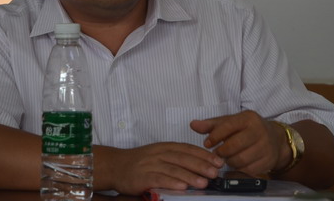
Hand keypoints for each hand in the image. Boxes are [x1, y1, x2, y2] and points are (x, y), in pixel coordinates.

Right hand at [104, 142, 223, 194]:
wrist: (115, 165)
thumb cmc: (140, 163)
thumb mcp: (159, 155)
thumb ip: (176, 159)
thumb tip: (200, 167)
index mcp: (165, 147)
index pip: (188, 149)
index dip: (204, 155)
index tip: (218, 161)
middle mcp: (159, 153)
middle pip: (184, 158)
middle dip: (202, 165)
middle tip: (215, 172)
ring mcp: (150, 164)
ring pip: (174, 168)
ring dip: (190, 176)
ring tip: (203, 183)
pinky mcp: (142, 176)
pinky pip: (159, 178)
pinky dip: (171, 182)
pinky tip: (182, 187)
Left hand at [190, 110, 288, 176]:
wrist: (274, 139)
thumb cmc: (247, 129)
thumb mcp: (230, 122)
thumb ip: (211, 125)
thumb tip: (193, 124)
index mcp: (248, 118)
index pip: (228, 126)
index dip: (215, 136)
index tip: (207, 144)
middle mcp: (259, 130)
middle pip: (234, 145)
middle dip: (221, 151)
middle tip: (216, 154)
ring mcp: (265, 146)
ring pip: (240, 159)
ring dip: (229, 161)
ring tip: (226, 158)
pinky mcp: (268, 160)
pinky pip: (248, 169)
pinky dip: (239, 169)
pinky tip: (236, 164)